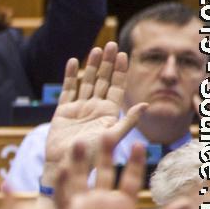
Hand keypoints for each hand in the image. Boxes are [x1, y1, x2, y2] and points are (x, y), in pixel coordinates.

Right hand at [39, 44, 144, 191]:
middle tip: (110, 45)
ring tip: (95, 50)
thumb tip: (146, 105)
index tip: (123, 54)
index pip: (117, 87)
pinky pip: (68, 90)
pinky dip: (70, 76)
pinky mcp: (63, 111)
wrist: (65, 163)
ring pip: (86, 82)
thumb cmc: (92, 155)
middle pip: (103, 80)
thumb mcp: (114, 137)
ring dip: (91, 66)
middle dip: (107, 63)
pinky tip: (74, 62)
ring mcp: (79, 108)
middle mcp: (95, 108)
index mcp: (109, 113)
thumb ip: (128, 120)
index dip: (120, 71)